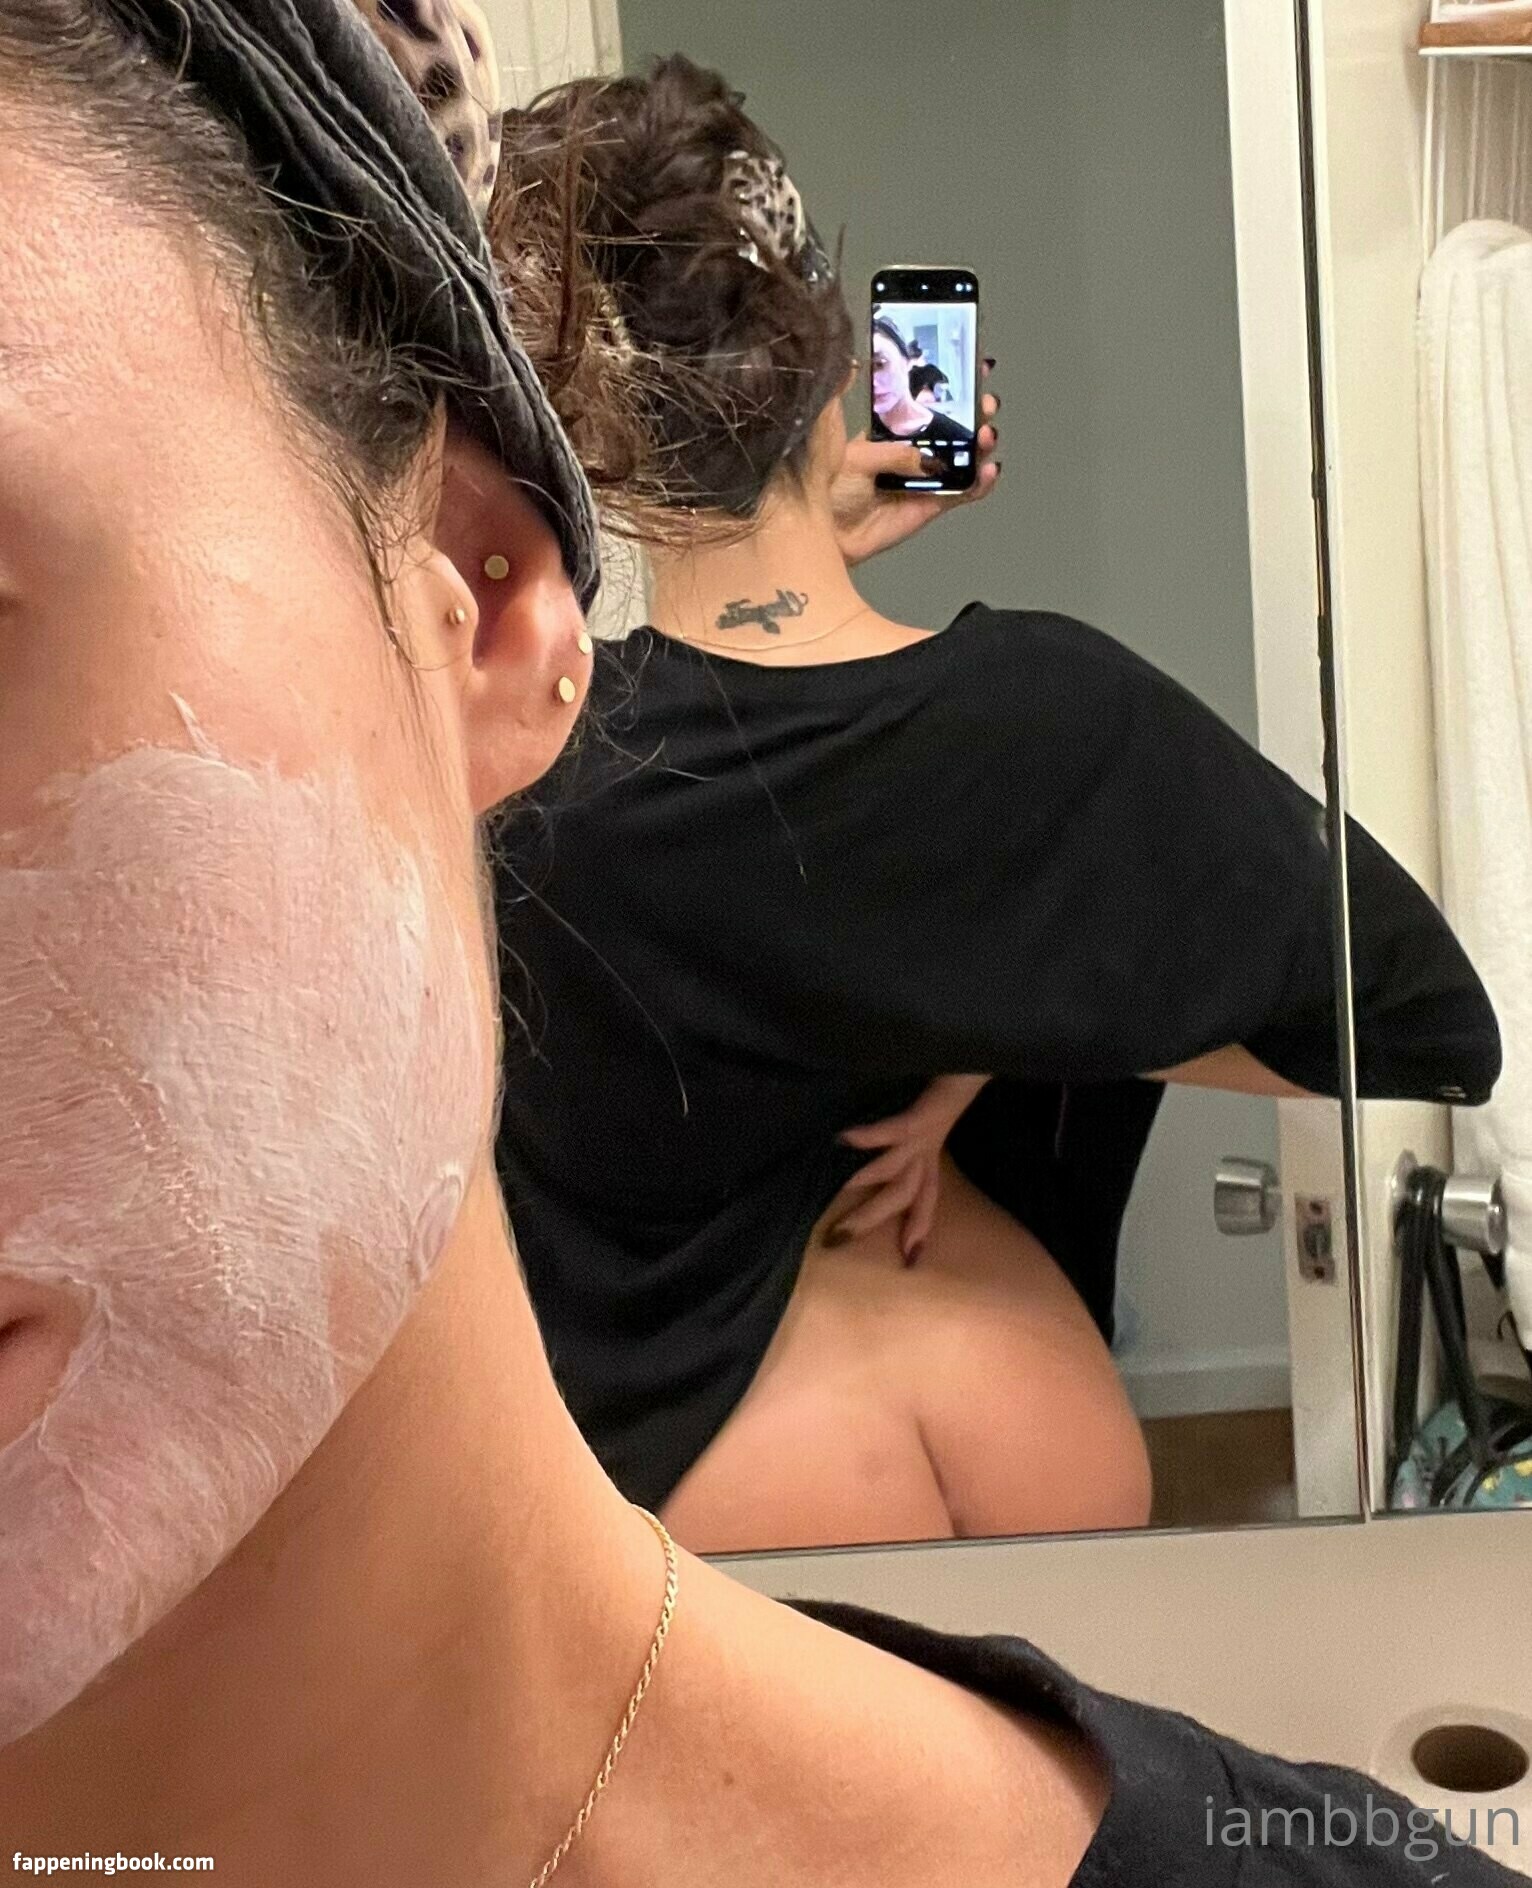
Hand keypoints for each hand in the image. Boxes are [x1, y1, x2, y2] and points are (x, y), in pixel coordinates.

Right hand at [827, 1074, 990, 1264]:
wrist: (985, 1043)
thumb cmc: (952, 1069)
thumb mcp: (925, 1100)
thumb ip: (902, 1121)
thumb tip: (862, 1136)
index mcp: (932, 1146)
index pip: (925, 1196)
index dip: (917, 1228)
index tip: (909, 1261)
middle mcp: (931, 1144)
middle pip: (904, 1195)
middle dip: (872, 1219)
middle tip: (837, 1238)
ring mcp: (929, 1128)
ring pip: (896, 1170)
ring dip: (864, 1183)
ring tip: (833, 1192)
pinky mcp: (929, 1108)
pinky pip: (897, 1129)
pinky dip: (870, 1137)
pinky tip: (843, 1140)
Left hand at [832, 365, 1000, 566]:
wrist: (826, 533)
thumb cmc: (829, 489)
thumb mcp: (858, 455)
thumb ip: (896, 451)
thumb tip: (929, 456)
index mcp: (892, 430)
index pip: (927, 403)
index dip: (951, 387)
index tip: (974, 369)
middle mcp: (912, 451)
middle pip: (954, 427)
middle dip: (975, 411)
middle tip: (985, 402)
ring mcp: (925, 478)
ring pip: (964, 457)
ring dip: (982, 444)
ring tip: (986, 434)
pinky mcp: (931, 504)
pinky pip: (963, 492)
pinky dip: (980, 483)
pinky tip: (989, 470)